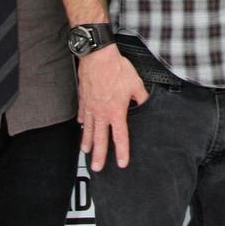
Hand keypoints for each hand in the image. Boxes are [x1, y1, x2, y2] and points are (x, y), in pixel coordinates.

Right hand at [75, 45, 148, 170]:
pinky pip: (82, 114)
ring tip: (85, 152)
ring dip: (87, 142)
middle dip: (99, 155)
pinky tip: (80, 126)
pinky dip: (81, 122)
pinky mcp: (83, 99)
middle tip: (96, 168)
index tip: (121, 163)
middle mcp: (102, 113)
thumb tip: (144, 102)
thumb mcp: (136, 84)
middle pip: (100, 139)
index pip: (120, 136)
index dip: (121, 151)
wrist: (98, 57)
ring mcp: (90, 107)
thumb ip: (140, 97)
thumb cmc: (117, 69)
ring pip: (88, 129)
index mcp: (116, 111)